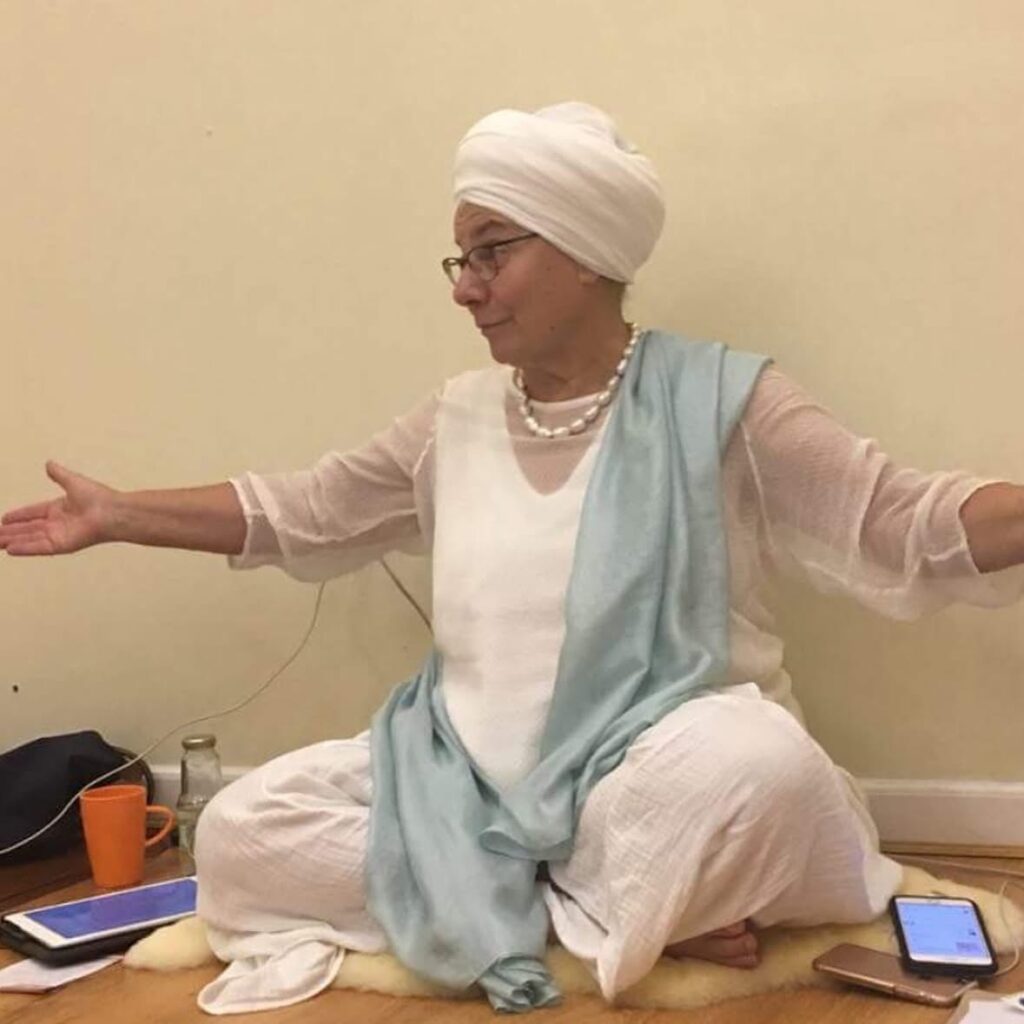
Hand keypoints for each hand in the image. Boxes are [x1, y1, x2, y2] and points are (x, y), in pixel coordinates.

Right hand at [0, 462, 117, 555]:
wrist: (112, 512)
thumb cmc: (98, 497)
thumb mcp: (73, 481)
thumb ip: (59, 475)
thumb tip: (49, 463)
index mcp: (59, 509)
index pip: (33, 513)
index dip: (18, 516)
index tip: (3, 519)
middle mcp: (56, 523)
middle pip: (27, 529)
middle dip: (10, 532)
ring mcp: (58, 535)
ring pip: (29, 539)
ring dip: (12, 541)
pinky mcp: (61, 545)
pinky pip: (38, 547)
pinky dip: (24, 548)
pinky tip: (9, 550)